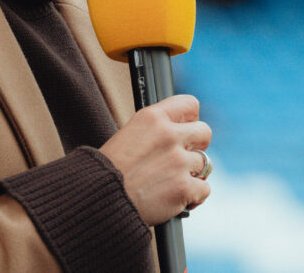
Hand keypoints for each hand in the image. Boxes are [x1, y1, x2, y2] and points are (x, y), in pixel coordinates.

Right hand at [99, 94, 211, 224]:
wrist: (99, 198)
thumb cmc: (108, 169)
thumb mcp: (128, 135)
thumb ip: (155, 130)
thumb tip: (179, 131)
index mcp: (152, 118)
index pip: (189, 105)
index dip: (190, 119)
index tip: (185, 129)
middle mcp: (168, 135)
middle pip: (205, 132)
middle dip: (197, 146)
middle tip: (183, 157)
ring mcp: (178, 162)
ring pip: (205, 164)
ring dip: (191, 174)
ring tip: (172, 181)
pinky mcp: (183, 188)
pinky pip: (204, 189)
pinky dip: (193, 196)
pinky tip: (177, 198)